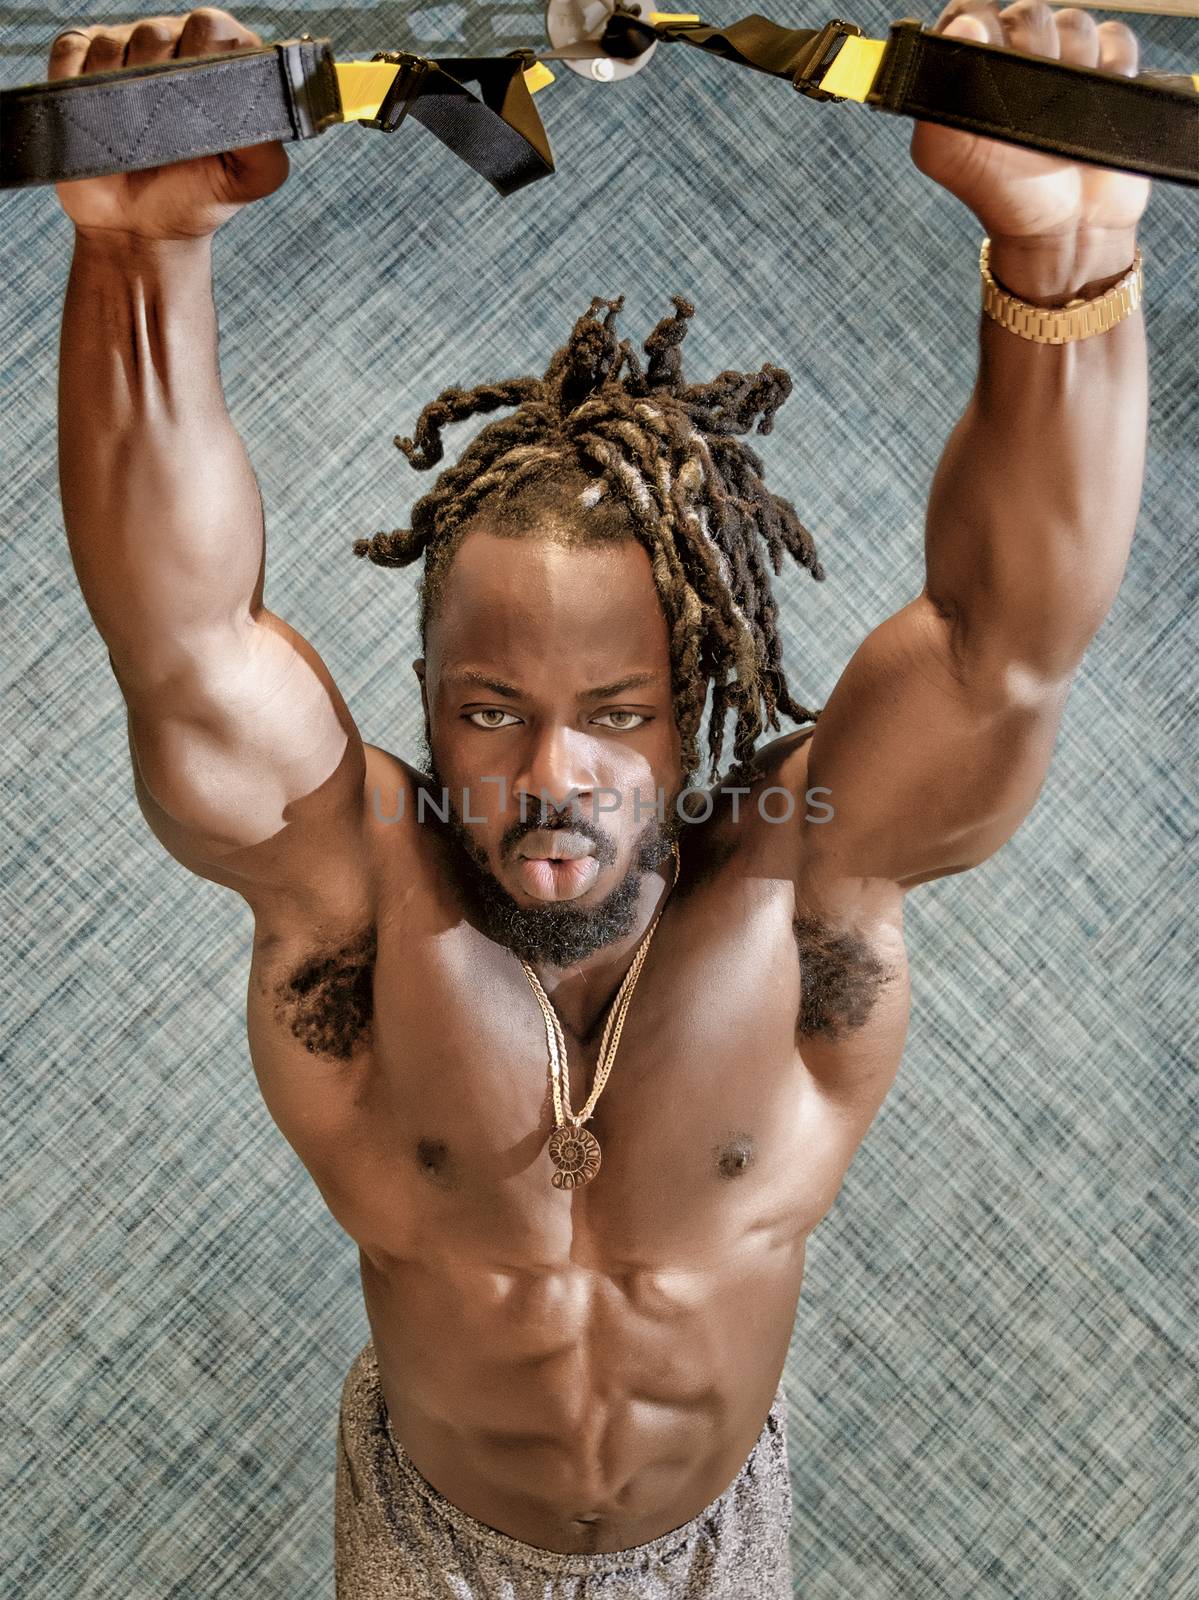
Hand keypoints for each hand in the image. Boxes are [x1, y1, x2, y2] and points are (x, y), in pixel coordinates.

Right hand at [49, 8, 289, 242]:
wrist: (140, 228)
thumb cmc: (198, 197)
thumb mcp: (247, 180)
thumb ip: (266, 144)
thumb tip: (262, 109)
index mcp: (216, 59)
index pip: (211, 26)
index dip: (204, 58)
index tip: (201, 103)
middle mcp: (171, 43)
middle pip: (157, 32)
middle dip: (160, 85)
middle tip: (164, 132)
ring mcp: (123, 48)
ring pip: (113, 44)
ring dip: (120, 96)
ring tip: (133, 136)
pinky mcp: (79, 60)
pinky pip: (72, 53)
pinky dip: (80, 87)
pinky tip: (98, 121)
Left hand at [909, 1, 1151, 244]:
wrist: (1063, 228)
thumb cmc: (1001, 193)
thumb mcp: (947, 154)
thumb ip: (936, 95)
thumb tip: (964, 25)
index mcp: (973, 68)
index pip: (972, 11)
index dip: (982, 28)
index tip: (989, 64)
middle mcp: (1017, 56)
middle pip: (1029, 12)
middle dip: (1030, 52)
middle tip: (1027, 103)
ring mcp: (1064, 60)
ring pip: (1074, 22)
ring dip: (1071, 65)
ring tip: (1061, 115)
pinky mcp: (1108, 67)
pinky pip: (1116, 39)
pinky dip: (1112, 67)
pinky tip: (1095, 102)